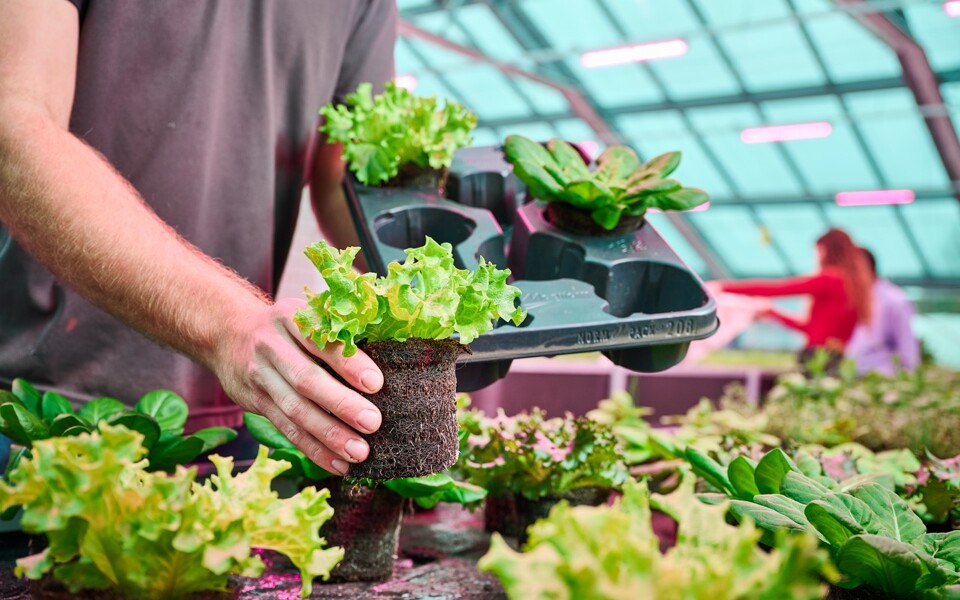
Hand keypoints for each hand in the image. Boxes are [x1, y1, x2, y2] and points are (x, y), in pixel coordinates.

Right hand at [211, 297, 382, 474]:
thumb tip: (388, 356)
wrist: (227, 332)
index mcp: (290, 318)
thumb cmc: (288, 326)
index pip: (321, 341)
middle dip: (341, 404)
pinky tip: (337, 464)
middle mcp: (271, 346)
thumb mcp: (305, 313)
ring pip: (295, 411)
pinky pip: (286, 430)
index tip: (376, 382)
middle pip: (306, 380)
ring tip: (359, 452)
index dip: (348, 363)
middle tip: (373, 422)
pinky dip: (313, 449)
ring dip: (329, 436)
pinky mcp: (255, 403)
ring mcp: (260, 377)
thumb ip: (335, 332)